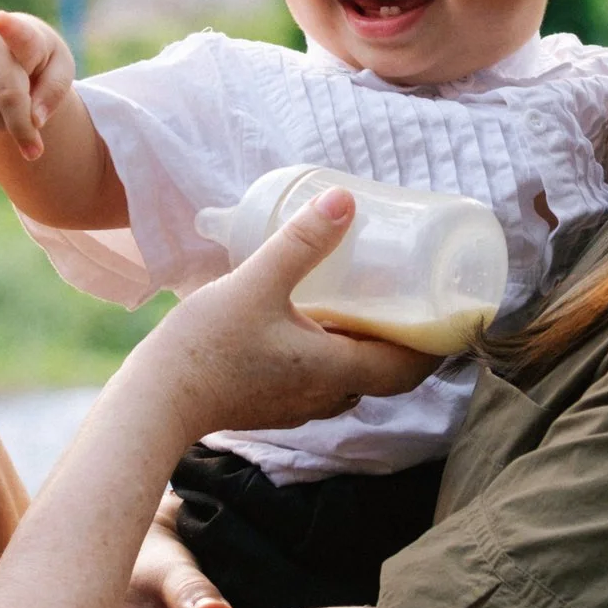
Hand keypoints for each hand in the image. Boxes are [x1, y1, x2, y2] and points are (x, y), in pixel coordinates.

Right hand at [0, 10, 73, 159]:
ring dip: (1, 125)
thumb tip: (34, 120)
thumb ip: (54, 92)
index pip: (17, 32)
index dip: (9, 28)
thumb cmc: (39, 61)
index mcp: (25, 33)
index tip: (1, 20)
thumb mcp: (60, 71)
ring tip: (11, 114)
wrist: (7, 48)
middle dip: (22, 128)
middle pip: (6, 95)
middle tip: (35, 150)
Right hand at [135, 191, 438, 442]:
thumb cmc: (206, 347)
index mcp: (334, 370)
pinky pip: (322, 383)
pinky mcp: (272, 406)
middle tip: (411, 300)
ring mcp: (297, 407)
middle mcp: (325, 396)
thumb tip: (345, 200)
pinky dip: (335, 358)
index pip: (408, 367)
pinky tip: (314, 328)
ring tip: (366, 309)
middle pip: (384, 375)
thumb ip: (301, 243)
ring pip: (352, 381)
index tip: (453, 317)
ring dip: (367, 351)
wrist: (154, 402)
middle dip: (404, 342)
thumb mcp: (257, 284)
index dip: (436, 345)